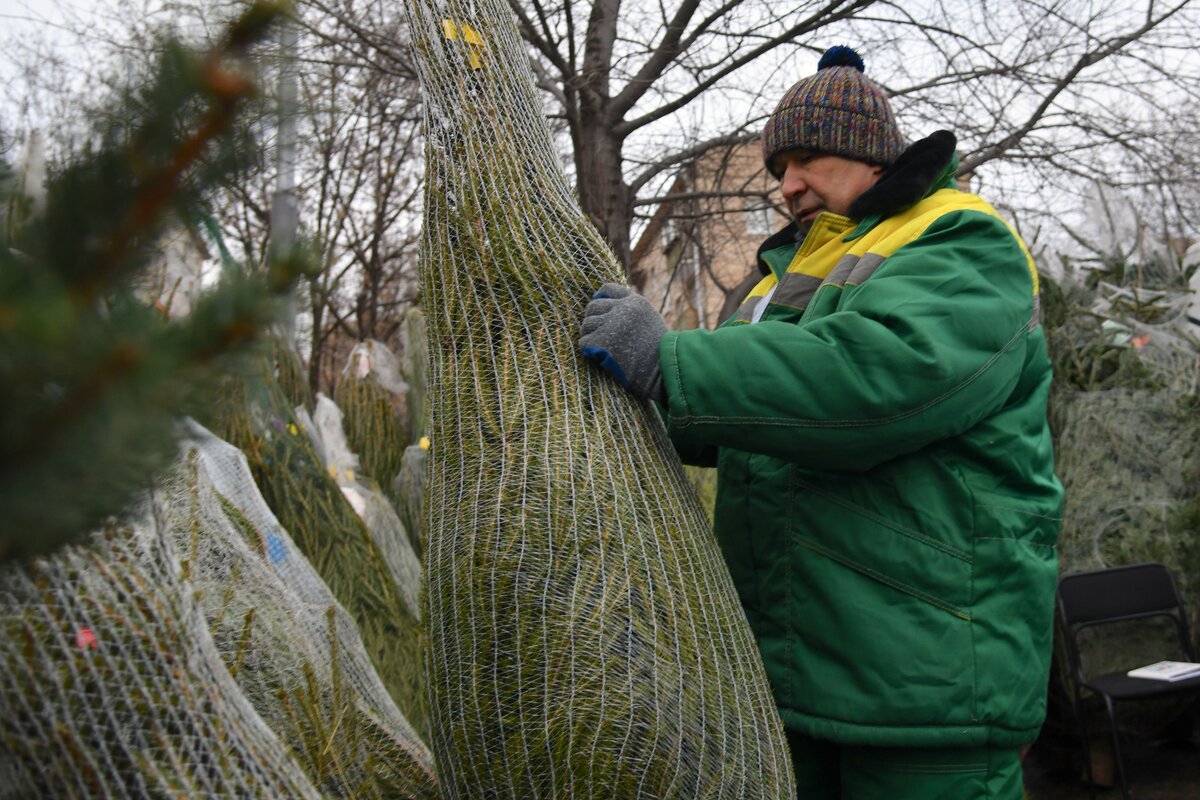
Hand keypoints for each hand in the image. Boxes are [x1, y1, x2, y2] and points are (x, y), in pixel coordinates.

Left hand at [579, 283, 666, 402]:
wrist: (664, 370)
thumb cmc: (660, 352)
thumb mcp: (651, 321)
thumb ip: (632, 312)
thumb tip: (611, 310)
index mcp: (634, 302)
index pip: (607, 289)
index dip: (601, 300)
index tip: (602, 312)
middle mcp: (621, 309)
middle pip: (592, 307)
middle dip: (594, 320)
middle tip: (600, 335)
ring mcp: (610, 324)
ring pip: (586, 324)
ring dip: (590, 336)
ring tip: (601, 348)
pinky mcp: (602, 341)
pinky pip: (584, 342)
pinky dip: (589, 351)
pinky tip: (599, 358)